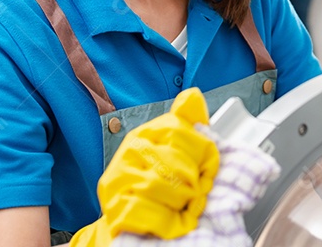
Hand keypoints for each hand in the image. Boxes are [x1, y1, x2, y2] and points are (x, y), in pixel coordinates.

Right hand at [70, 89, 219, 244]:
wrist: (131, 226)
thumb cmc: (157, 187)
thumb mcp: (174, 152)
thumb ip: (186, 125)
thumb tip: (193, 94)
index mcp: (145, 134)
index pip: (179, 130)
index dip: (202, 153)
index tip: (207, 171)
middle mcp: (128, 151)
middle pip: (173, 160)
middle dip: (194, 184)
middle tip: (198, 197)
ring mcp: (118, 179)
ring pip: (159, 185)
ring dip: (181, 204)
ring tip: (186, 211)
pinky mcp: (114, 208)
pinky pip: (146, 212)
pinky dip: (167, 222)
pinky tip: (174, 224)